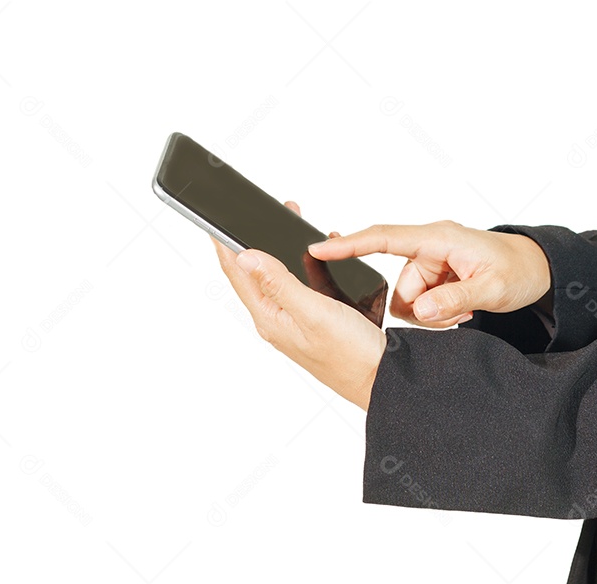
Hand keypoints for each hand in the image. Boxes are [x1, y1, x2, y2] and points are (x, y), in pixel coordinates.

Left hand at [212, 201, 386, 410]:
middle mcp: (279, 320)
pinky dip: (305, 266)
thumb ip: (279, 283)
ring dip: (280, 251)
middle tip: (255, 216)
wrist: (381, 379)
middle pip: (255, 275)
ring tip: (287, 226)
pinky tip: (316, 258)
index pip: (238, 275)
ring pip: (279, 279)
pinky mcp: (315, 321)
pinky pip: (301, 287)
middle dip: (253, 243)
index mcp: (271, 318)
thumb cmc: (351, 355)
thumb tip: (246, 256)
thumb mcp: (314, 312)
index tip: (215, 223)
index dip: (225, 246)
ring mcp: (296, 321)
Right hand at [307, 220, 551, 327]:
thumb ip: (455, 299)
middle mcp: (429, 247)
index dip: (349, 244)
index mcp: (438, 238)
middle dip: (422, 310)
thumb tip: (420, 311)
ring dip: (431, 314)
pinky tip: (462, 309)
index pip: (384, 238)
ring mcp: (431, 263)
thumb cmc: (519, 269)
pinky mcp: (434, 276)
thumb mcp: (493, 288)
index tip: (318, 248)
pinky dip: (437, 313)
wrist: (538, 268)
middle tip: (459, 313)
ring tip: (465, 309)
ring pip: (408, 300)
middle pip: (399, 287)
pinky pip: (419, 303)